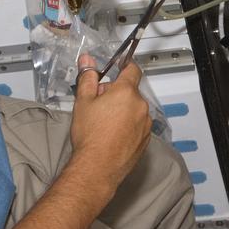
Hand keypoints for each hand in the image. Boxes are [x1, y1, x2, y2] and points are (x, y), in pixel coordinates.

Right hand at [69, 55, 150, 188]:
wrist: (97, 167)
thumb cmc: (90, 136)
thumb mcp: (83, 101)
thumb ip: (87, 77)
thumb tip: (87, 61)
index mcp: (126, 92)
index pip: (132, 69)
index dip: (125, 66)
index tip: (120, 66)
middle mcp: (140, 106)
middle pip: (130, 91)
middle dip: (116, 94)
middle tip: (99, 104)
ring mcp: (145, 123)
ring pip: (134, 109)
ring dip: (123, 110)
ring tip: (105, 123)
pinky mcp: (145, 139)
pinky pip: (138, 125)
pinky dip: (128, 126)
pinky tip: (113, 135)